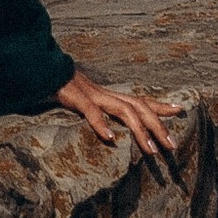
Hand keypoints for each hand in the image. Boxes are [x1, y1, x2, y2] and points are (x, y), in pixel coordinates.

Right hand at [57, 68, 181, 166]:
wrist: (37, 67)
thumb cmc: (57, 86)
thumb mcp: (80, 100)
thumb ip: (93, 110)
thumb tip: (104, 127)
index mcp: (107, 95)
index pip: (138, 99)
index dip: (159, 105)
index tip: (179, 109)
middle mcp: (104, 93)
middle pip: (139, 106)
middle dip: (158, 125)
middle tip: (172, 146)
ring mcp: (91, 94)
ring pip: (123, 110)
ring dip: (140, 130)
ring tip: (152, 150)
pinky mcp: (74, 96)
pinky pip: (90, 110)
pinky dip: (101, 123)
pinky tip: (109, 138)